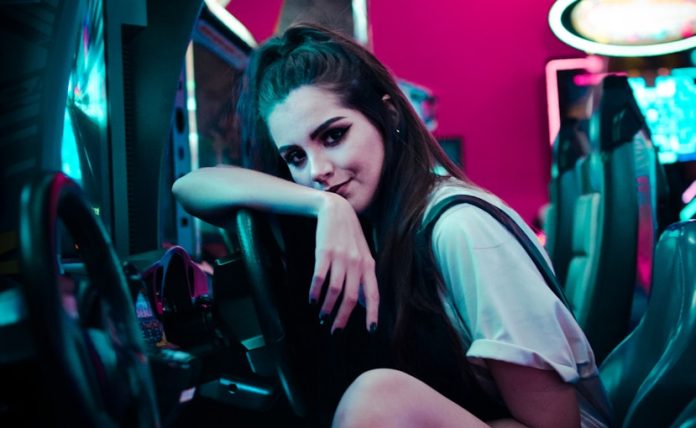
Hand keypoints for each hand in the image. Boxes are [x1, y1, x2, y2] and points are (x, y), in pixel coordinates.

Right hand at [309, 193, 378, 333]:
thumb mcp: (362, 254)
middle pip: (351, 298)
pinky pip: (320, 278)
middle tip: (335, 331)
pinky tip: (312, 300)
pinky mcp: (324, 252)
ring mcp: (340, 257)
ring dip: (327, 307)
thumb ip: (364, 277)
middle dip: (343, 318)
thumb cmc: (349, 235)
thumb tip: (364, 303)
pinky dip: (315, 292)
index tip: (371, 330)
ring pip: (335, 291)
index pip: (373, 294)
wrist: (336, 210)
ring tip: (322, 317)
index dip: (373, 314)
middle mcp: (357, 263)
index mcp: (368, 265)